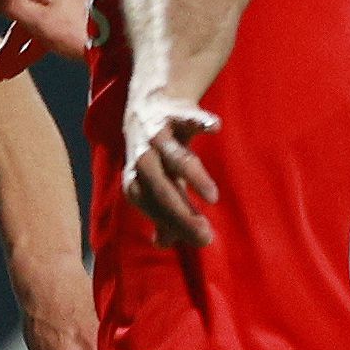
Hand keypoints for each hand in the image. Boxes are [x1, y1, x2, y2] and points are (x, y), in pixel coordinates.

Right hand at [0, 0, 90, 80]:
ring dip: (5, 45)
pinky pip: (38, 32)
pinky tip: (12, 72)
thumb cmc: (83, 32)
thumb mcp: (39, 21)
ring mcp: (59, 2)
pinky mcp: (68, 20)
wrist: (122, 45)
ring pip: (21, 19)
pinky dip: (23, 50)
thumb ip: (8, 4)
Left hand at [119, 94, 222, 248]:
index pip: (155, 208)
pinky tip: (214, 128)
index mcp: (135, 182)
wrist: (148, 105)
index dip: (177, 225)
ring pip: (175, 157)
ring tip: (212, 198)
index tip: (203, 239)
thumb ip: (162, 214)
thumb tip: (163, 243)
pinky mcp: (175, 114)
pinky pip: (188, 119)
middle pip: (161, 189)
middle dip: (181, 213)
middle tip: (205, 234)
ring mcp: (158, 135)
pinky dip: (201, 122)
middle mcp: (143, 159)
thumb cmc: (156, 155)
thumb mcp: (157, 185)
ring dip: (193, 177)